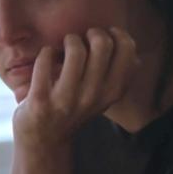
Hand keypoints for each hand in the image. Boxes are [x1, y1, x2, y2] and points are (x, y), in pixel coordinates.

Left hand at [12, 27, 138, 151]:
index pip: (128, 51)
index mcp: (112, 93)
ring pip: (76, 50)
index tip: (106, 37)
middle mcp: (92, 97)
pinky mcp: (40, 100)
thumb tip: (132, 49)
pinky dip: (46, 52)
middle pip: (102, 44)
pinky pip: (45, 60)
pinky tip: (47, 57)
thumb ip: (117, 76)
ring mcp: (66, 100)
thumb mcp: (102, 98)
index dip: (117, 35)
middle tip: (84, 39)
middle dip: (92, 32)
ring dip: (69, 40)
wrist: (44, 141)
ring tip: (65, 46)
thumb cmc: (74, 109)